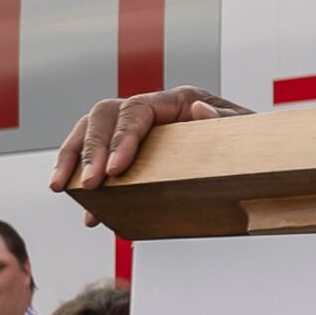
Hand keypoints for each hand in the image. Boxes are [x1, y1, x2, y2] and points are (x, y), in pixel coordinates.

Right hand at [50, 86, 244, 201]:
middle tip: (89, 186)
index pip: (138, 111)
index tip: (114, 171)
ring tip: (60, 187)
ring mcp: (138, 128)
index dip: (121, 138)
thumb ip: (228, 121)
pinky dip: (83, 178)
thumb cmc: (252, 141)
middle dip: (91, 150)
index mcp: (178, 101)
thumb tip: (198, 110)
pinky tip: (88, 213)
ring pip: (90, 131)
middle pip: (105, 116)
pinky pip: (97, 157)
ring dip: (72, 157)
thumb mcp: (248, 132)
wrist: (255, 156)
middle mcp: (153, 109)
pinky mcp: (131, 150)